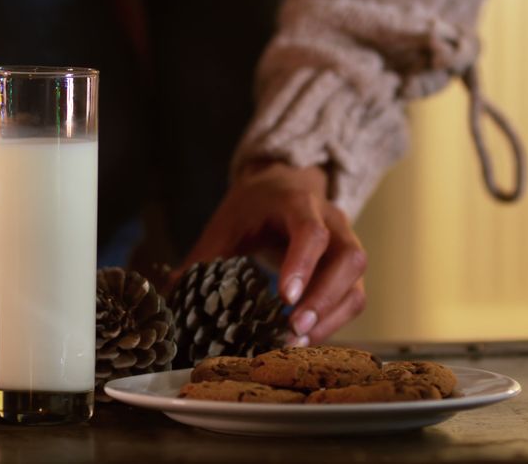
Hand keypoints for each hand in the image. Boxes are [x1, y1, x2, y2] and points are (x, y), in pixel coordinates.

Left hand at [179, 163, 366, 345]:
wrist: (283, 185)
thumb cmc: (253, 206)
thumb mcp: (226, 224)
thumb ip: (204, 257)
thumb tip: (172, 292)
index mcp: (298, 203)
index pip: (311, 232)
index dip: (302, 265)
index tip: (286, 298)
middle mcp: (332, 222)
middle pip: (348, 258)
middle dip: (324, 298)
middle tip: (294, 327)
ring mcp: (346, 244)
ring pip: (355, 282)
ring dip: (331, 316)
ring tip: (298, 341)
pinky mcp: (347, 269)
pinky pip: (352, 297)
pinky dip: (333, 321)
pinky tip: (305, 338)